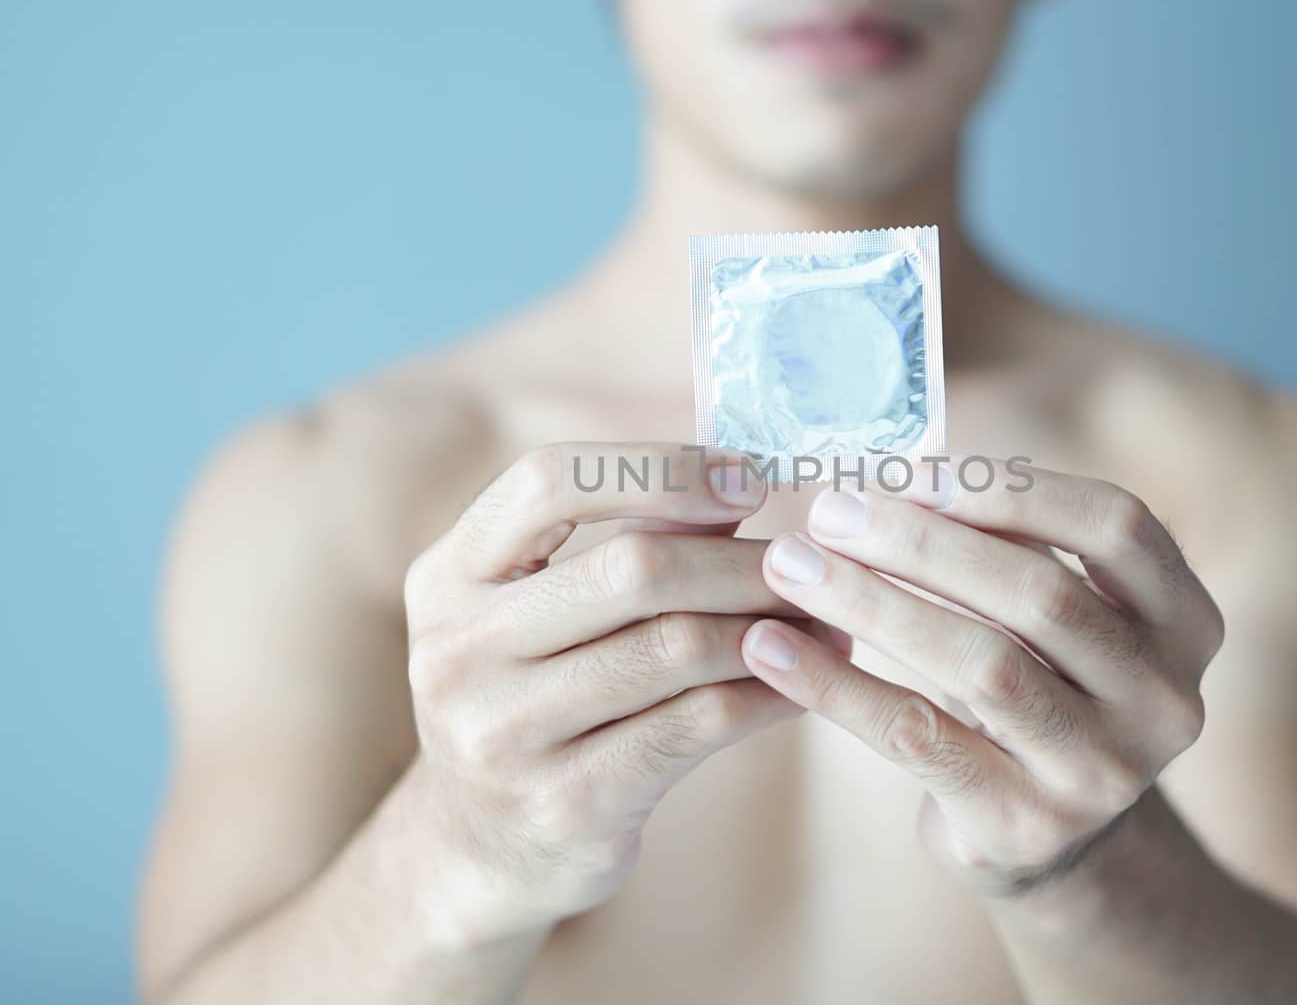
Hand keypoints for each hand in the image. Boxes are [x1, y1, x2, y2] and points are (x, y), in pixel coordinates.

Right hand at [400, 443, 830, 935]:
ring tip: (827, 619)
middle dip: (742, 560)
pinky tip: (803, 684)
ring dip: (771, 627)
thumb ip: (631, 541)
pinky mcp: (568, 801)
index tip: (747, 479)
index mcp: (448, 576)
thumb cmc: (535, 699)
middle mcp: (459, 650)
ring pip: (678, 647)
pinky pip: (698, 723)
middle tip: (810, 564)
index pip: (548, 481)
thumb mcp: (546, 612)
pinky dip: (766, 694)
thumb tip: (739, 471)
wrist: (480, 849)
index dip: (659, 468)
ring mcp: (505, 733)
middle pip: (634, 569)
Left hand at [740, 458, 1223, 895]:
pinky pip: (918, 737)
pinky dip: (837, 686)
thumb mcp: (1048, 615)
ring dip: (872, 603)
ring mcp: (1104, 771)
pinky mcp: (1028, 824)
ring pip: (981, 664)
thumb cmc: (1032, 686)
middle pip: (1041, 594)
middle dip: (921, 542)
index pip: (1117, 526)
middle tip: (827, 511)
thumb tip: (886, 467)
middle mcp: (1165, 699)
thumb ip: (1001, 543)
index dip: (1014, 490)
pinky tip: (771, 649)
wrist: (1043, 835)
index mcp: (1186, 621)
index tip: (912, 471)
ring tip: (789, 565)